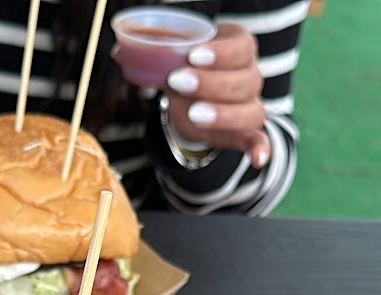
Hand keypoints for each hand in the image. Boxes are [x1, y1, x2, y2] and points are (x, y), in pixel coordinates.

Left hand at [160, 24, 268, 166]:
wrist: (190, 94)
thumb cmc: (186, 67)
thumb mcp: (174, 56)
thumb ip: (156, 53)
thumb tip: (120, 52)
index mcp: (239, 48)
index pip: (242, 48)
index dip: (220, 52)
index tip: (192, 55)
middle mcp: (250, 76)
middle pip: (246, 81)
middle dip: (211, 83)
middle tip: (178, 83)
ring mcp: (250, 105)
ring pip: (252, 111)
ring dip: (222, 114)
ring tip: (193, 113)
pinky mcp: (245, 131)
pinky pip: (258, 140)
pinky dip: (260, 149)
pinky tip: (257, 159)